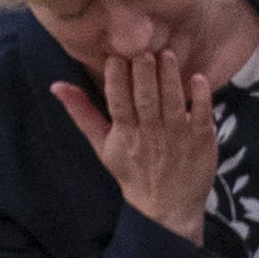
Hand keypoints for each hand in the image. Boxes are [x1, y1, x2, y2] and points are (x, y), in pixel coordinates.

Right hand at [50, 50, 218, 241]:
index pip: (118, 102)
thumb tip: (56, 85)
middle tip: (143, 48)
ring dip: (170, 79)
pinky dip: (201, 98)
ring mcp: (178, 139)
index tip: (115, 57)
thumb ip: (82, 113)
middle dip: (144, 74)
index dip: (116, 80)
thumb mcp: (102, 146)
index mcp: (124, 134)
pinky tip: (197, 78)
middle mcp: (151, 136)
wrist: (166, 209)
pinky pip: (202, 118)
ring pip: (172, 104)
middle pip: (146, 100)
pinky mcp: (202, 144)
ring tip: (167, 54)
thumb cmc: (131, 172)